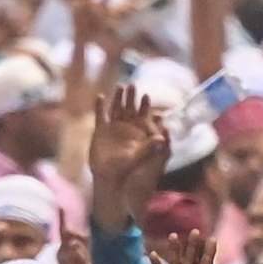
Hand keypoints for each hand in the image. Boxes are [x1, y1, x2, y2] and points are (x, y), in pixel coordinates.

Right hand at [86, 79, 169, 225]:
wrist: (108, 177)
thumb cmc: (127, 170)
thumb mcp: (140, 159)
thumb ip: (150, 148)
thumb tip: (162, 138)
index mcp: (137, 133)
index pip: (142, 116)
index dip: (144, 106)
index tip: (146, 96)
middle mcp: (126, 128)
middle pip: (129, 108)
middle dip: (131, 97)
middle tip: (132, 85)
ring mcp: (113, 128)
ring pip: (116, 108)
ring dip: (117, 98)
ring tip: (120, 87)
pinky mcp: (100, 131)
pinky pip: (101, 116)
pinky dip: (100, 107)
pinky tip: (100, 97)